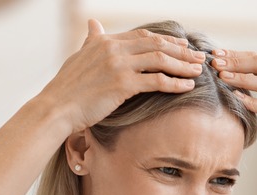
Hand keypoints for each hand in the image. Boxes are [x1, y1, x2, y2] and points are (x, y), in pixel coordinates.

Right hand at [40, 19, 206, 133]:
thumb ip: (92, 40)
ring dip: (183, 65)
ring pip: (160, 60)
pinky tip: (187, 86)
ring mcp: (118, 65)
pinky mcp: (122, 84)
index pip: (144, 36)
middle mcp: (113, 49)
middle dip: (181, 50)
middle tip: (199, 57)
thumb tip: (94, 23)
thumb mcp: (80, 57)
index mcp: (105, 42)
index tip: (183, 46)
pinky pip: (156, 81)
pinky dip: (175, 83)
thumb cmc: (67, 88)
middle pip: (156, 45)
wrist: (56, 108)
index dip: (166, 40)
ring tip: (198, 70)